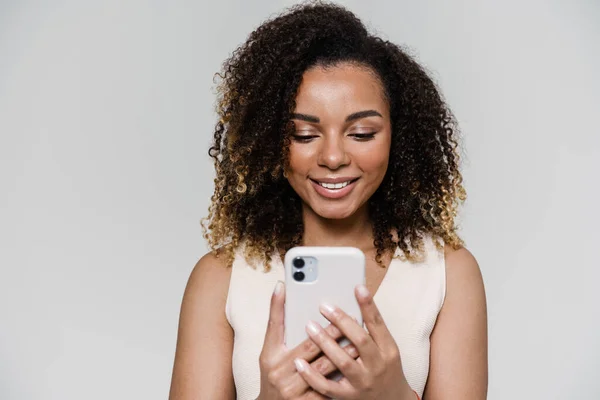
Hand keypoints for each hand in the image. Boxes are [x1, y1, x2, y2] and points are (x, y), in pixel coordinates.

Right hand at [257, 281, 359, 399]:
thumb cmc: (272, 373)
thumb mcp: (269, 348)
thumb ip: (276, 318)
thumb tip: (281, 286)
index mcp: (272, 357)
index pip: (288, 331)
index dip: (307, 316)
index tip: (325, 306)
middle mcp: (281, 375)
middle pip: (311, 350)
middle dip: (332, 333)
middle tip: (351, 319)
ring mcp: (294, 392)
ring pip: (324, 369)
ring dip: (344, 354)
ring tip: (359, 341)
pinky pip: (329, 390)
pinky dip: (343, 377)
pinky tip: (357, 367)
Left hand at [293, 284, 415, 399]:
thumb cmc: (385, 370)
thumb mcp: (386, 349)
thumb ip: (371, 330)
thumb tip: (354, 302)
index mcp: (388, 350)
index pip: (378, 324)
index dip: (368, 305)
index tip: (357, 287)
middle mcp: (377, 366)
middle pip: (360, 341)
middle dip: (342, 322)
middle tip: (324, 306)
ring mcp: (363, 383)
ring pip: (342, 362)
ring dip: (325, 343)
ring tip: (309, 326)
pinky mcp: (348, 397)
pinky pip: (327, 387)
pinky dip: (312, 375)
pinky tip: (299, 362)